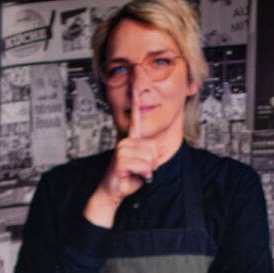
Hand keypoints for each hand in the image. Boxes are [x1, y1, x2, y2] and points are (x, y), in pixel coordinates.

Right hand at [84, 85, 158, 224]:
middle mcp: (126, 141)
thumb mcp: (145, 165)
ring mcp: (122, 149)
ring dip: (148, 170)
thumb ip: (153, 155)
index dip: (136, 98)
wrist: (113, 191)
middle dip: (152, 162)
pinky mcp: (120, 160)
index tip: (135, 80)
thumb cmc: (128, 177)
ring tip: (137, 173)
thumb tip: (160, 150)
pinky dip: (143, 175)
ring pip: (149, 157)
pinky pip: (144, 166)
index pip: (136, 117)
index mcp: (132, 139)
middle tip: (142, 169)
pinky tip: (134, 176)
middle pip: (153, 147)